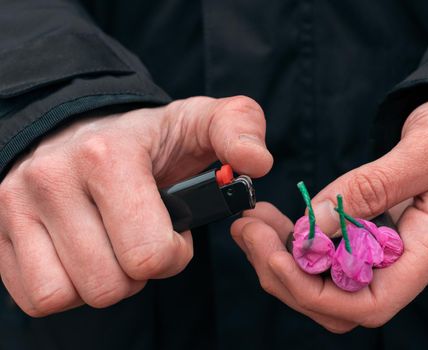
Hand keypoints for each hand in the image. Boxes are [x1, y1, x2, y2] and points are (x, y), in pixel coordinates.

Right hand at [0, 96, 272, 315]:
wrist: (83, 130)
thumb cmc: (151, 140)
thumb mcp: (201, 123)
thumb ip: (239, 129)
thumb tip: (257, 162)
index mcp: (109, 156)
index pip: (149, 255)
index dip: (174, 254)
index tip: (174, 229)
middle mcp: (52, 178)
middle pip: (109, 285)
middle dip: (139, 272)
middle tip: (142, 238)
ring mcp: (16, 205)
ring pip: (67, 295)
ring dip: (102, 282)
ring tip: (113, 245)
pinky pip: (35, 296)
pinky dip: (68, 288)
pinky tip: (84, 255)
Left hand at [231, 94, 427, 332]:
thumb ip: (371, 188)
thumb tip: (314, 225)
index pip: (368, 304)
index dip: (314, 292)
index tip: (277, 256)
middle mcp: (409, 260)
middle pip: (338, 301)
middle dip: (285, 276)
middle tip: (248, 232)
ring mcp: (392, 249)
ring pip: (329, 282)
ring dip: (284, 260)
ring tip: (252, 224)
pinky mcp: (378, 232)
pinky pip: (334, 254)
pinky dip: (299, 244)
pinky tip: (277, 222)